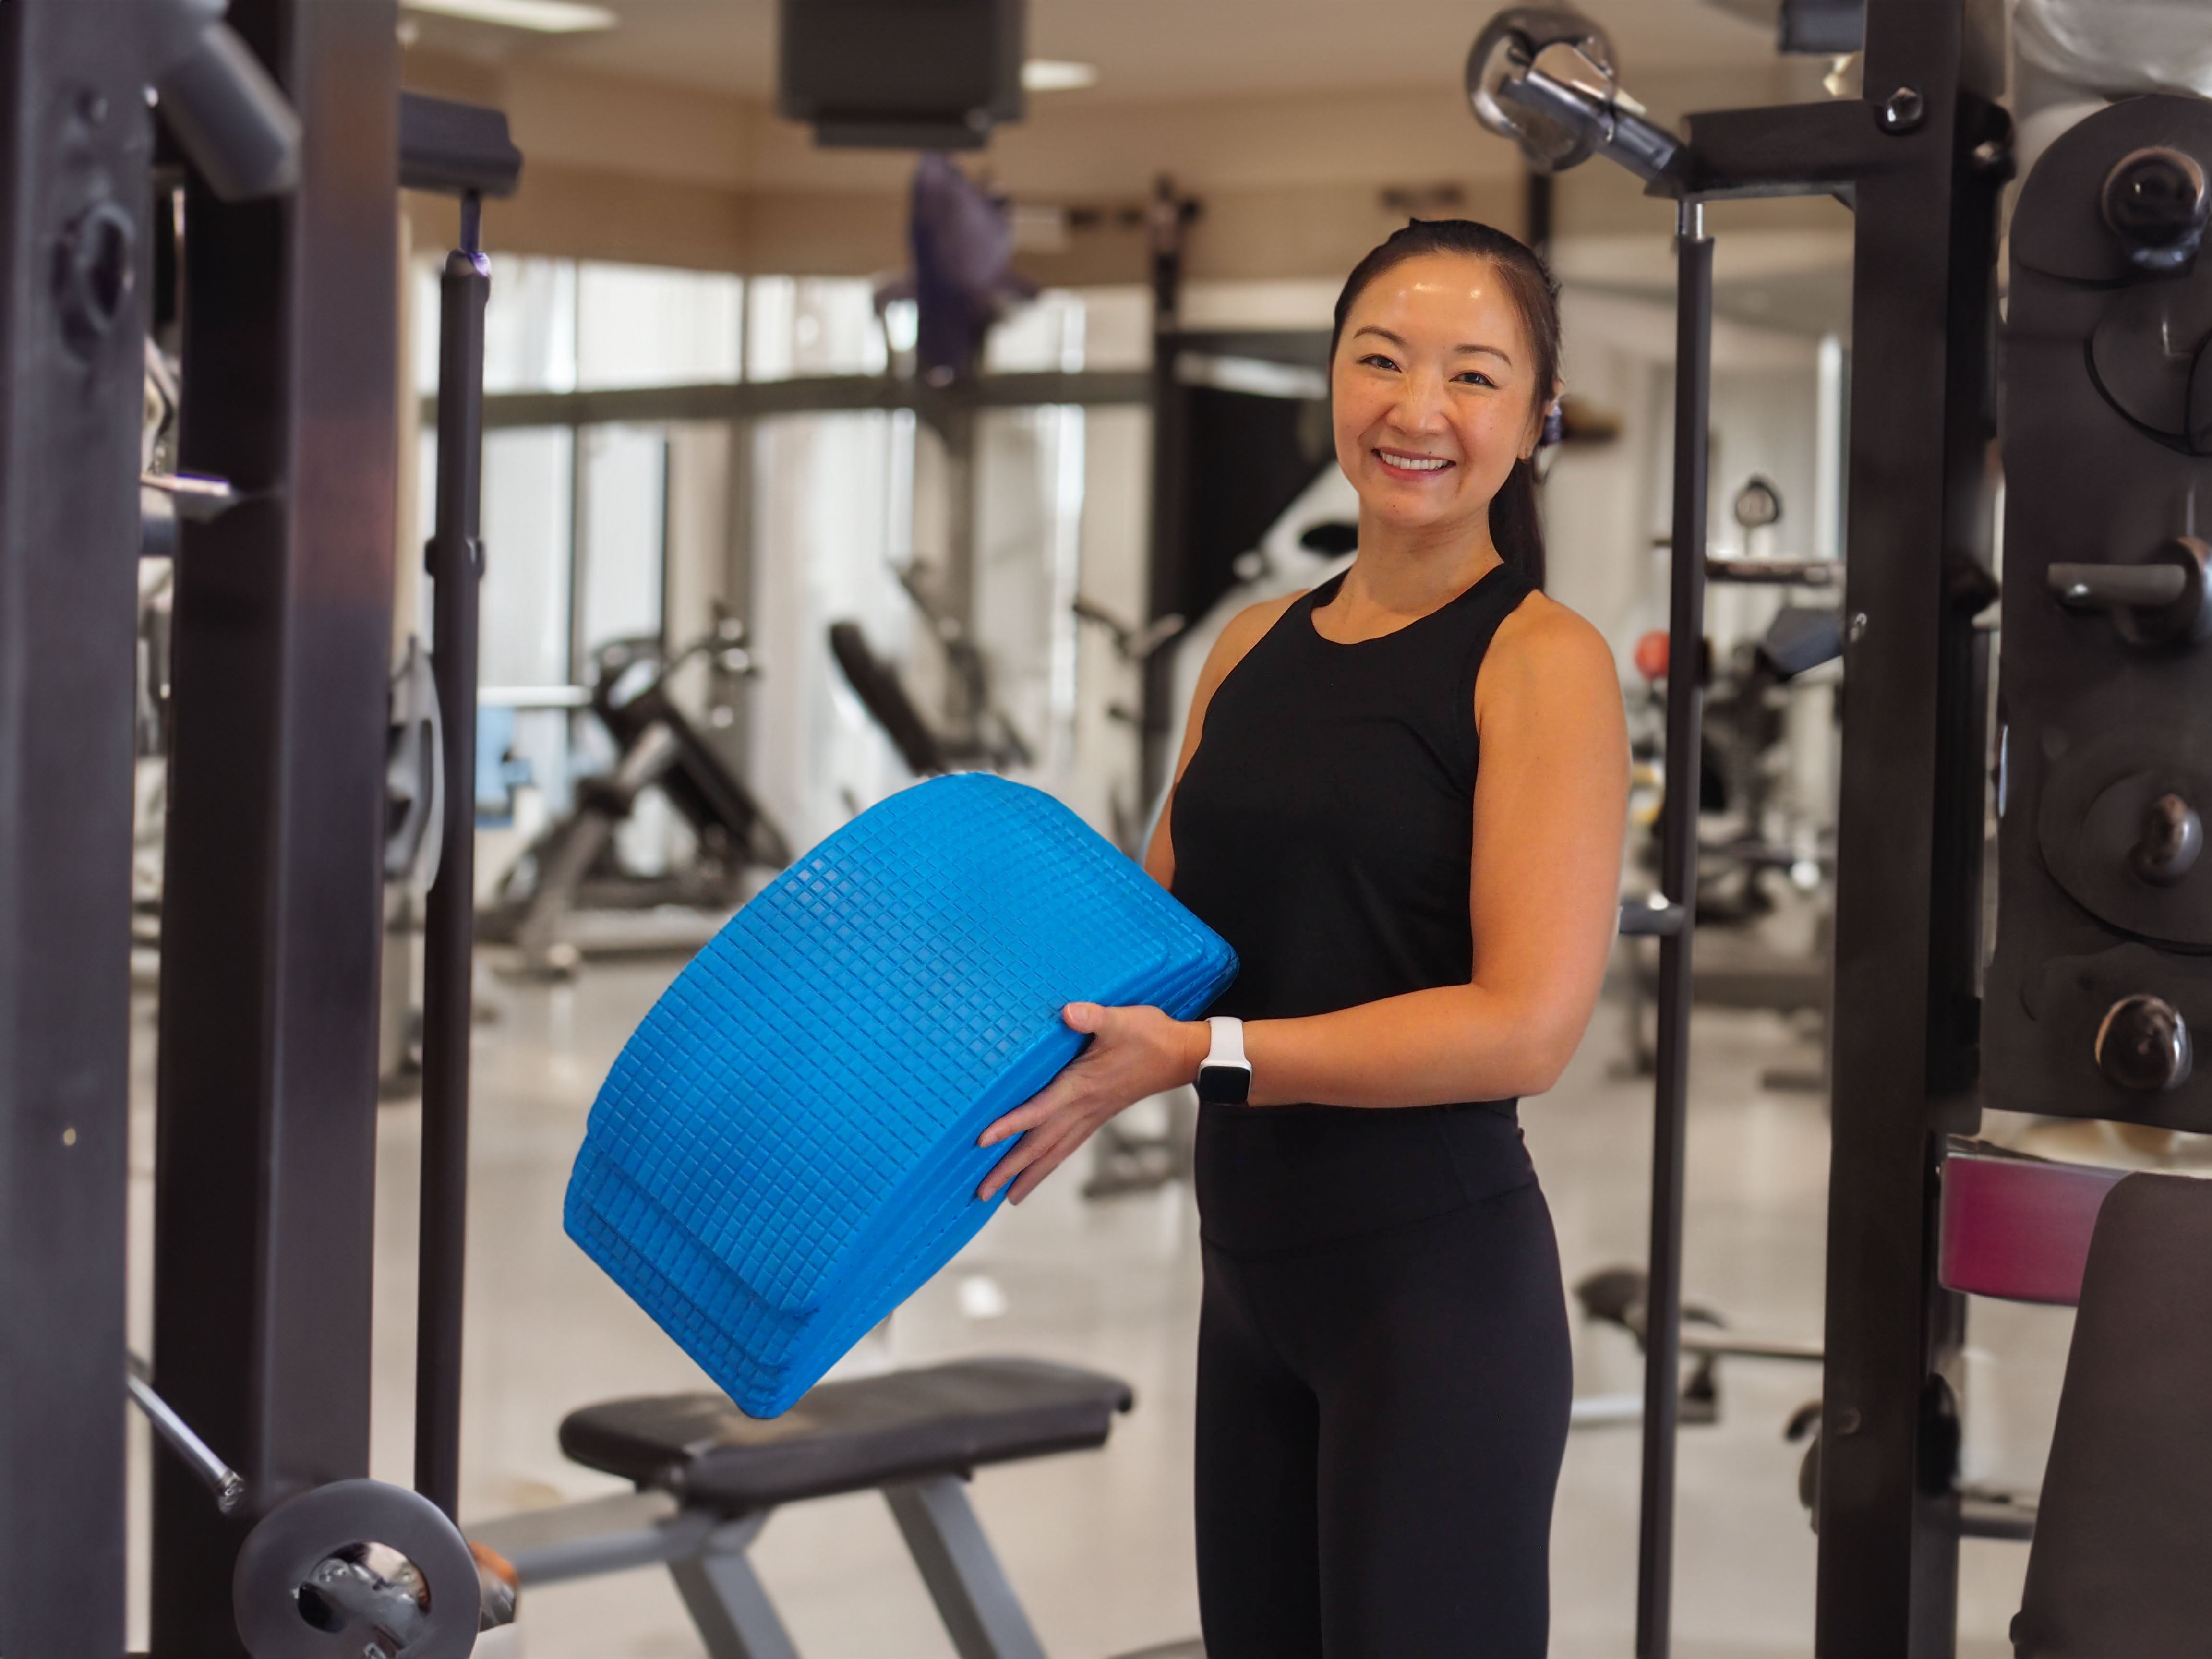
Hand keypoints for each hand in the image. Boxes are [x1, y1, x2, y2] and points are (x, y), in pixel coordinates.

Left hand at [976, 1003, 1206, 1203]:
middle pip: (1040, 1145)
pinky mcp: (1098, 1116)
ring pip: (1054, 1153)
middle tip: (981, 1193)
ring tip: (1006, 1197)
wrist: (1182, 1055)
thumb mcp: (1121, 1020)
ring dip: (1029, 1175)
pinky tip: (1039, 1170)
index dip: (1009, 1125)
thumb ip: (1093, 1017)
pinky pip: (1068, 1147)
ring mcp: (1091, 1117)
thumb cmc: (1150, 1036)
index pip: (1038, 1111)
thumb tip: (1068, 1012)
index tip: (982, 1141)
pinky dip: (1049, 1163)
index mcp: (1081, 1087)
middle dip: (1010, 1169)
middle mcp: (1084, 1109)